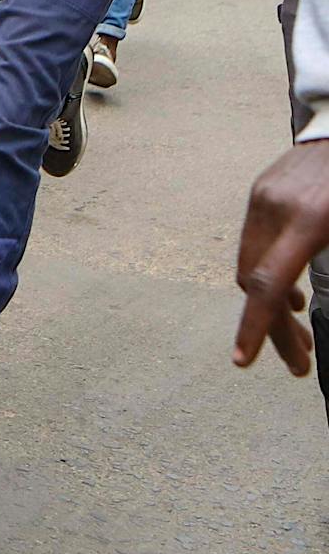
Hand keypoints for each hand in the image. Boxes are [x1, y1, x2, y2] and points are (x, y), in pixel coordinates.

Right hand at [233, 139, 328, 372]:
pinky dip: (268, 273)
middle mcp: (276, 209)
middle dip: (272, 328)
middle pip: (255, 283)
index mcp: (309, 221)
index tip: (244, 360)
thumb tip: (309, 305)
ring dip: (270, 303)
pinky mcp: (260, 190)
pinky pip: (254, 242)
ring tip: (296, 328)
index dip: (255, 327)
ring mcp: (263, 197)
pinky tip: (291, 291)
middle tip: (298, 363)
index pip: (267, 285)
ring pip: (249, 264)